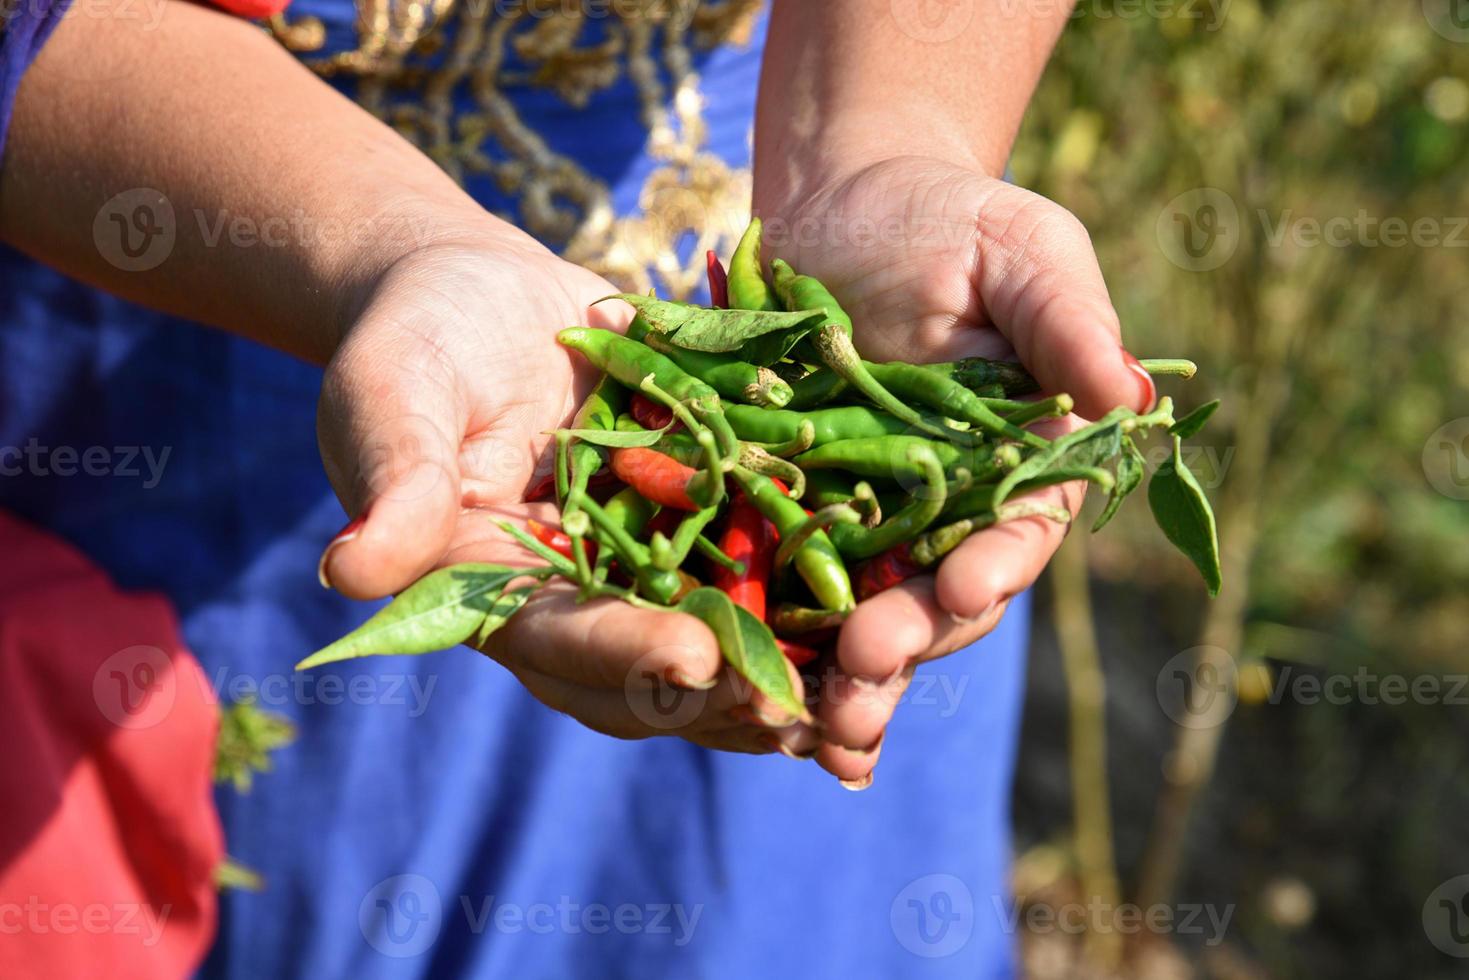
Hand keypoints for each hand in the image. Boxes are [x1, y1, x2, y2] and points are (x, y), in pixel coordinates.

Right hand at [315, 237, 813, 754]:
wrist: (480, 293)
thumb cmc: (417, 337)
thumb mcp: (393, 393)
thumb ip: (392, 480)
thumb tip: (352, 577)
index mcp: (494, 589)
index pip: (555, 638)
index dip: (621, 653)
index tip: (690, 655)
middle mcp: (574, 599)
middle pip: (647, 677)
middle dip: (724, 693)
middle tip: (803, 707)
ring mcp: (640, 570)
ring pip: (715, 646)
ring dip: (785, 676)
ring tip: (862, 694)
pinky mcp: (697, 525)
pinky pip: (756, 575)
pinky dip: (812, 603)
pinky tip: (885, 615)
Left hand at [758, 156, 1155, 784]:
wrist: (839, 205)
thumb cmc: (947, 218)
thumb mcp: (1021, 249)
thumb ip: (1068, 321)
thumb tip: (1131, 398)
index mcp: (1018, 462)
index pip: (1016, 533)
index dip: (993, 567)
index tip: (963, 589)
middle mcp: (947, 511)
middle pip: (936, 600)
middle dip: (905, 642)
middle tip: (862, 673)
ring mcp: (865, 521)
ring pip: (860, 615)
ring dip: (839, 675)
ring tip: (809, 722)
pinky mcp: (789, 513)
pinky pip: (780, 586)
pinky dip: (770, 638)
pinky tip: (747, 691)